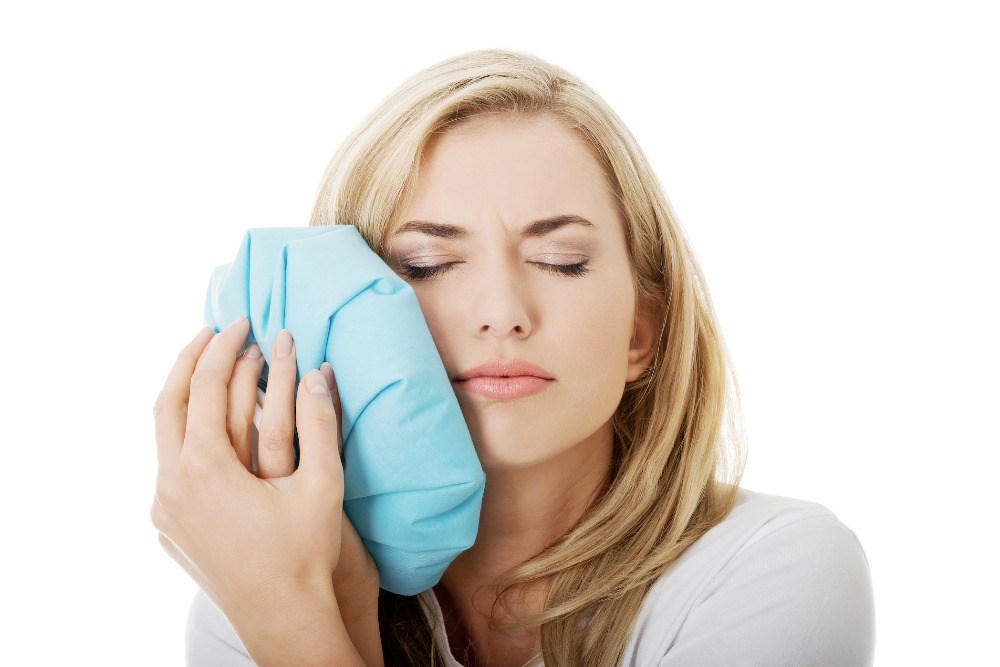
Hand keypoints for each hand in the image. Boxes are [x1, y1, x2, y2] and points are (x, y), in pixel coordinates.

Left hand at [150, 319, 379, 665]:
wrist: (283, 617)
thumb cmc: (305, 553)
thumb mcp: (321, 483)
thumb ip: (320, 422)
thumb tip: (320, 371)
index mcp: (204, 468)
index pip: (204, 385)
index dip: (225, 347)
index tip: (244, 322)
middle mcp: (171, 484)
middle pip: (167, 401)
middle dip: (192, 359)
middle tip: (217, 331)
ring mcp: (164, 509)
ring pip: (162, 434)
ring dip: (185, 396)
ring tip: (209, 371)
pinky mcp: (168, 527)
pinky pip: (168, 465)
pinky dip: (185, 433)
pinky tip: (208, 430)